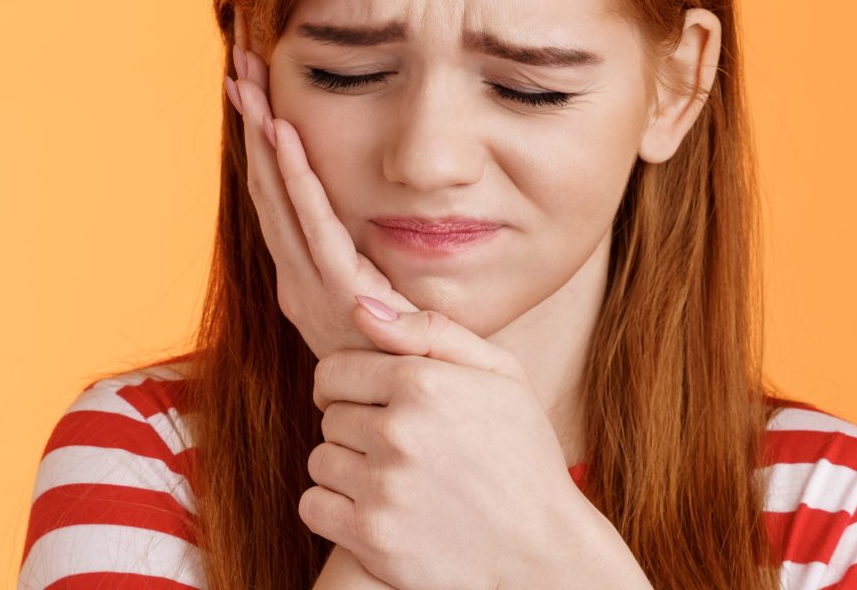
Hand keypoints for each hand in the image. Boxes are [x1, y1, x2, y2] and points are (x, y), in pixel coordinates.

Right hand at [224, 8, 419, 360]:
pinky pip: (312, 220)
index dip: (262, 137)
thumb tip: (374, 235)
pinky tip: (280, 130)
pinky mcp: (338, 290)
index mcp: (307, 274)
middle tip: (238, 57)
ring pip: (277, 194)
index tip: (253, 84)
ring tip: (245, 77)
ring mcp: (310, 284)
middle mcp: (297, 275)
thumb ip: (374, 269)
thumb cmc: (410, 362)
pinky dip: (293, 174)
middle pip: (266, 182)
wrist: (421, 416)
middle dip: (251, 118)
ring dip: (260, 132)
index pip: (277, 192)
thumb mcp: (388, 304)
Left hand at [299, 299, 590, 589]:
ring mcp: (382, 487)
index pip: (334, 369)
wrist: (544, 549)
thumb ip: (429, 330)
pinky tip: (372, 505)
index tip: (367, 398)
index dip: (348, 382)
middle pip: (330, 415)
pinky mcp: (372, 538)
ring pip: (320, 459)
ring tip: (388, 474)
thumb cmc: (523, 453)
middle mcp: (398, 431)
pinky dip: (333, 506)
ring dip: (345, 466)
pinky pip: (313, 505)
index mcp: (425, 382)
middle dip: (355, 424)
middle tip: (397, 442)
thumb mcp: (500, 373)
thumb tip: (360, 306)